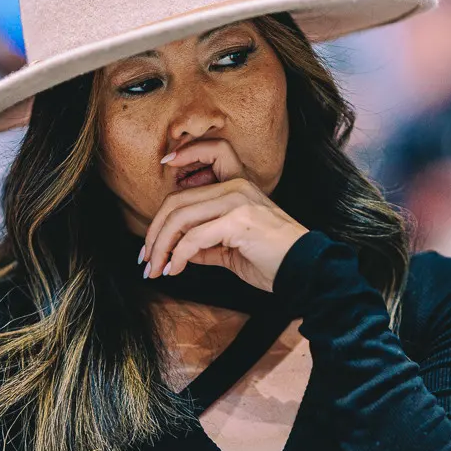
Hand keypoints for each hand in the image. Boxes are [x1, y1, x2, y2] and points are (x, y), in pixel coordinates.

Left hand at [143, 139, 307, 292]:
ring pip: (180, 218)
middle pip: (176, 202)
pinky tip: (175, 270)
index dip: (172, 181)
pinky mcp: (238, 220)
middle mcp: (235, 187)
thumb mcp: (231, 249)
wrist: (306, 271)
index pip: (192, 179)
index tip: (158, 191)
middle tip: (145, 260)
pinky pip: (194, 237)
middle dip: (154, 233)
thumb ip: (205, 244)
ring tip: (155, 269)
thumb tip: (177, 252)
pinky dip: (178, 256)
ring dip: (161, 247)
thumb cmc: (272, 260)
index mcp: (236, 185)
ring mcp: (237, 201)